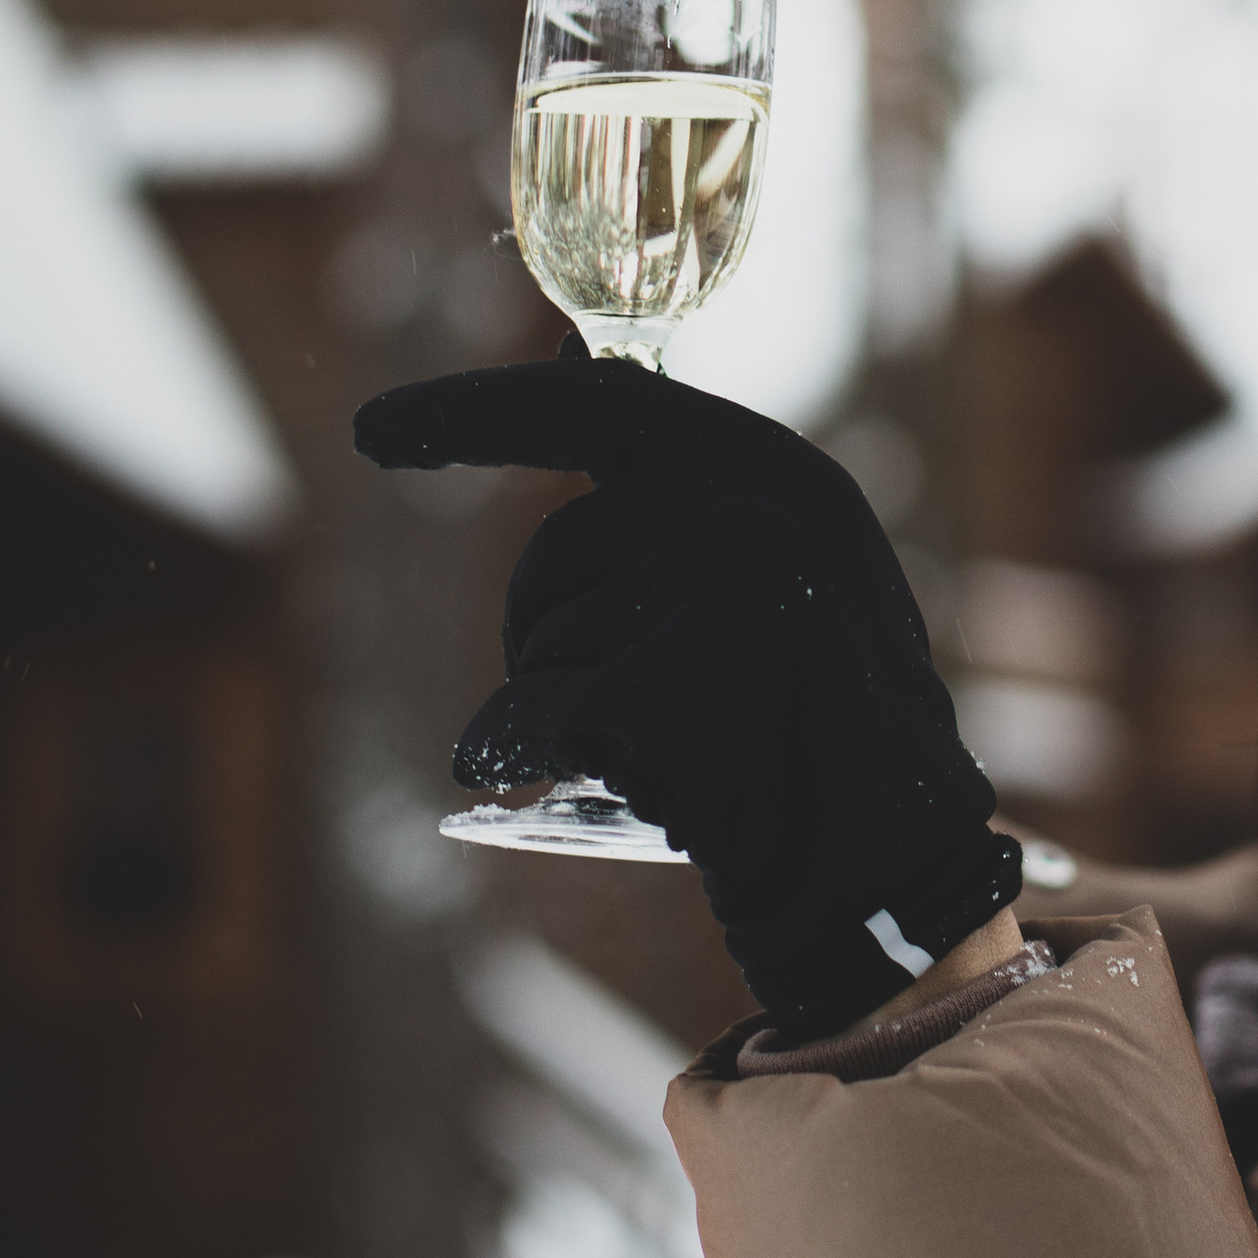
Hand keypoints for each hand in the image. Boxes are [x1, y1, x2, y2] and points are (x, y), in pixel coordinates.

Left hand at [353, 347, 1021, 1038]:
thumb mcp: (785, 576)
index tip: (370, 429)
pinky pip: (530, 714)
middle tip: (636, 709)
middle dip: (552, 632)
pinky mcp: (663, 685)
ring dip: (568, 707)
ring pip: (542, 639)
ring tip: (679, 752)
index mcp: (775, 470)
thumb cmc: (827, 730)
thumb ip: (686, 502)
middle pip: (557, 553)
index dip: (477, 413)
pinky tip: (633, 789)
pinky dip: (536, 760)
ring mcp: (710, 589)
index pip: (601, 405)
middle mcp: (746, 506)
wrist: (887, 865)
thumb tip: (565, 392)